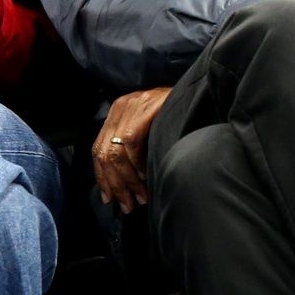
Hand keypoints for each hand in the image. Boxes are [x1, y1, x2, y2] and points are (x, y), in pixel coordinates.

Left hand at [92, 87, 171, 212]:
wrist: (196, 90)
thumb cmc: (175, 113)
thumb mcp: (148, 127)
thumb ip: (133, 146)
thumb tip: (123, 180)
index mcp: (117, 113)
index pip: (98, 149)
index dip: (102, 177)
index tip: (109, 198)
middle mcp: (120, 107)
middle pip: (105, 153)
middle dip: (115, 184)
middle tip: (127, 204)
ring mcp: (131, 106)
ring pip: (116, 151)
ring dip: (127, 179)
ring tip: (139, 196)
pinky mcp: (145, 107)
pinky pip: (131, 140)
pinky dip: (136, 162)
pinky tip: (145, 175)